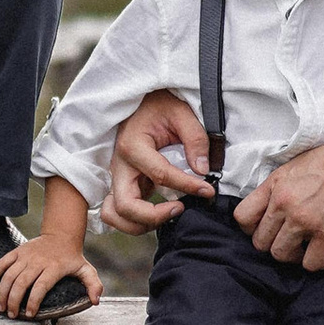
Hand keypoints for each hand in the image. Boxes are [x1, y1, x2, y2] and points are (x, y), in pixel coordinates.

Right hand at [0, 240, 100, 316]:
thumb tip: (95, 301)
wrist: (61, 236)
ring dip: (2, 292)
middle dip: (14, 300)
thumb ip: (93, 285)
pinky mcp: (17, 252)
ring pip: (9, 275)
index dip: (33, 300)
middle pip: (21, 282)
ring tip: (1, 307)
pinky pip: (2, 263)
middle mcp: (38, 261)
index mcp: (54, 268)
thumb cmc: (72, 258)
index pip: (41, 286)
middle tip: (12, 315)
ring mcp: (26, 256)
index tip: (29, 314)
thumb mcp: (86, 270)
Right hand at [106, 91, 214, 230]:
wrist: (144, 100)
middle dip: (153, 217)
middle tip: (180, 208)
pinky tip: (157, 213)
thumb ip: (195, 139)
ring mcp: (118, 177)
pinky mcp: (123, 184)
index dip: (187, 186)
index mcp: (132, 146)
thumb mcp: (182, 113)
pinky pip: (119, 211)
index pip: (160, 175)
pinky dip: (133, 220)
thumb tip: (203, 170)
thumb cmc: (161, 104)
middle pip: (125, 206)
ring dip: (139, 224)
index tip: (208, 190)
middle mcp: (119, 165)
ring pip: (115, 215)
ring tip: (168, 214)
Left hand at [235, 136, 323, 270]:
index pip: (242, 218)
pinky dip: (318, 261)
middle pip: (260, 243)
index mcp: (275, 185)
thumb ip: (278, 188)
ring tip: (308, 245)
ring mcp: (305, 221)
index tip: (268, 228)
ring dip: (294, 255)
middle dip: (275, 244)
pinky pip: (312, 264)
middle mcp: (285, 204)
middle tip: (292, 239)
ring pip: (281, 256)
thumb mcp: (296, 165)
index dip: (252, 228)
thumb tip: (270, 209)